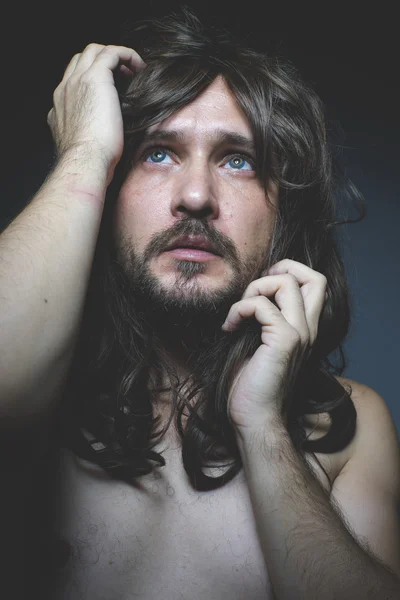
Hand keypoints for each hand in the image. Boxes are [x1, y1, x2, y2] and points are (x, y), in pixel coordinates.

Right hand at [47, 44, 145, 180]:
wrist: (85, 162)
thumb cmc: (90, 164)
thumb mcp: (84, 149)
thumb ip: (89, 138)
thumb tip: (106, 141)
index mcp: (61, 107)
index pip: (73, 81)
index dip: (94, 79)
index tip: (115, 89)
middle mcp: (65, 90)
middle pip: (81, 60)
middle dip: (104, 63)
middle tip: (125, 76)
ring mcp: (77, 81)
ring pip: (94, 51)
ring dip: (115, 56)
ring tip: (134, 70)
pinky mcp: (95, 78)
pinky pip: (111, 52)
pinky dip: (127, 55)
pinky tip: (140, 67)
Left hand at [223, 259, 326, 441]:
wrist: (254, 417)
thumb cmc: (250, 384)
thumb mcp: (258, 342)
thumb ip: (263, 317)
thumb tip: (249, 292)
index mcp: (305, 328)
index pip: (316, 284)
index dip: (289, 273)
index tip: (259, 290)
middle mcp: (309, 328)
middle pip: (314, 277)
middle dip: (282, 268)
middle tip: (254, 290)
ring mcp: (300, 334)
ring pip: (287, 282)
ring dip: (254, 289)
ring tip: (239, 312)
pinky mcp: (285, 341)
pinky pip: (261, 305)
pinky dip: (239, 309)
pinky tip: (228, 327)